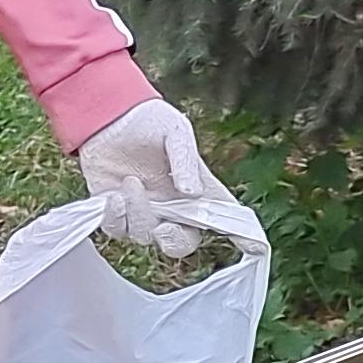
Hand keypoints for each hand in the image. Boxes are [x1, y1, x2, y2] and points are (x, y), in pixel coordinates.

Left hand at [75, 94, 233, 257]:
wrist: (108, 115)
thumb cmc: (149, 121)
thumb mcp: (174, 131)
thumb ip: (185, 160)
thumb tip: (191, 192)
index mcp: (195, 190)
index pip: (222, 217)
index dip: (240, 235)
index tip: (254, 247)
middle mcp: (171, 207)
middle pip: (181, 242)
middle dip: (174, 241)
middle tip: (164, 227)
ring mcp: (142, 213)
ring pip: (144, 236)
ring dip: (138, 213)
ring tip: (130, 182)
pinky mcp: (114, 213)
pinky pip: (116, 230)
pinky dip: (115, 217)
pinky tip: (113, 195)